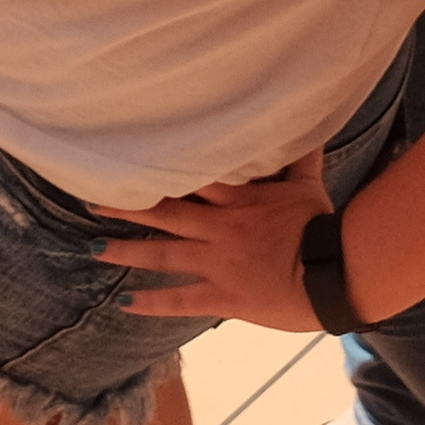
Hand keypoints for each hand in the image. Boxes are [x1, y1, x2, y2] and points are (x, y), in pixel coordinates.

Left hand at [100, 155, 329, 329]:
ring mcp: (218, 262)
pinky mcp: (224, 296)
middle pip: (164, 213)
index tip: (125, 160)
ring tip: (95, 249)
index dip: (156, 169)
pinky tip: (124, 303)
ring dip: (127, 251)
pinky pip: (181, 299)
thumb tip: (304, 122)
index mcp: (238, 199)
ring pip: (163, 254)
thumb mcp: (308, 184)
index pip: (190, 177)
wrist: (334, 272)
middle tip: (90, 201)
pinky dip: (152, 302)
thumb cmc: (324, 227)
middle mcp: (219, 227)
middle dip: (126, 207)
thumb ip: (297, 156)